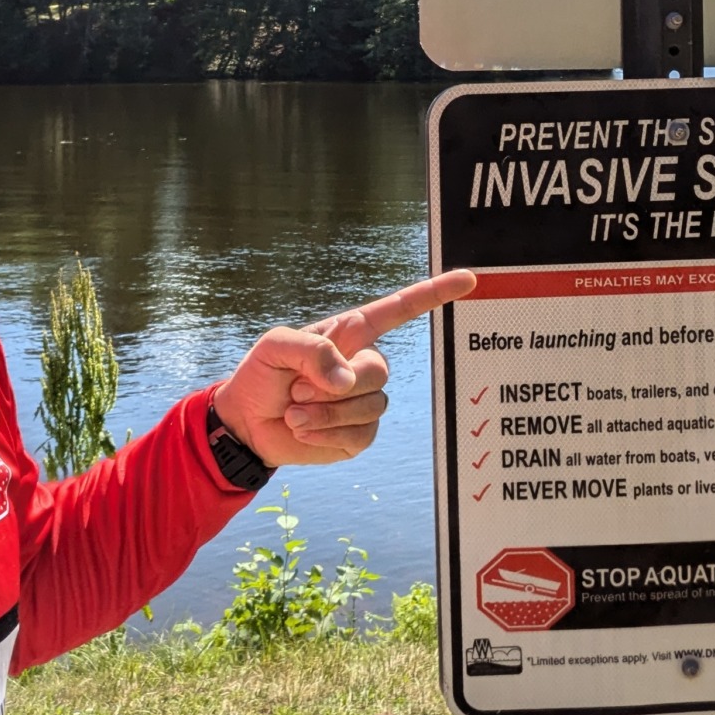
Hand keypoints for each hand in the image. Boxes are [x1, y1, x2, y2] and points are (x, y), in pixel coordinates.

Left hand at [210, 270, 476, 467]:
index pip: (399, 310)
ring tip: (294, 411)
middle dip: (332, 386)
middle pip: (377, 371)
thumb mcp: (275, 346)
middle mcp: (362, 365)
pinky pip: (360, 435)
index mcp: (349, 334)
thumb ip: (311, 350)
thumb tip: (347, 380)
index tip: (469, 279)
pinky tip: (303, 429)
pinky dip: (326, 434)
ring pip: (370, 406)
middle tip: (296, 390)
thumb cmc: (260, 375)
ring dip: (324, 413)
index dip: (434, 294)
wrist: (246, 422)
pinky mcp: (359, 435)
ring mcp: (364, 402)